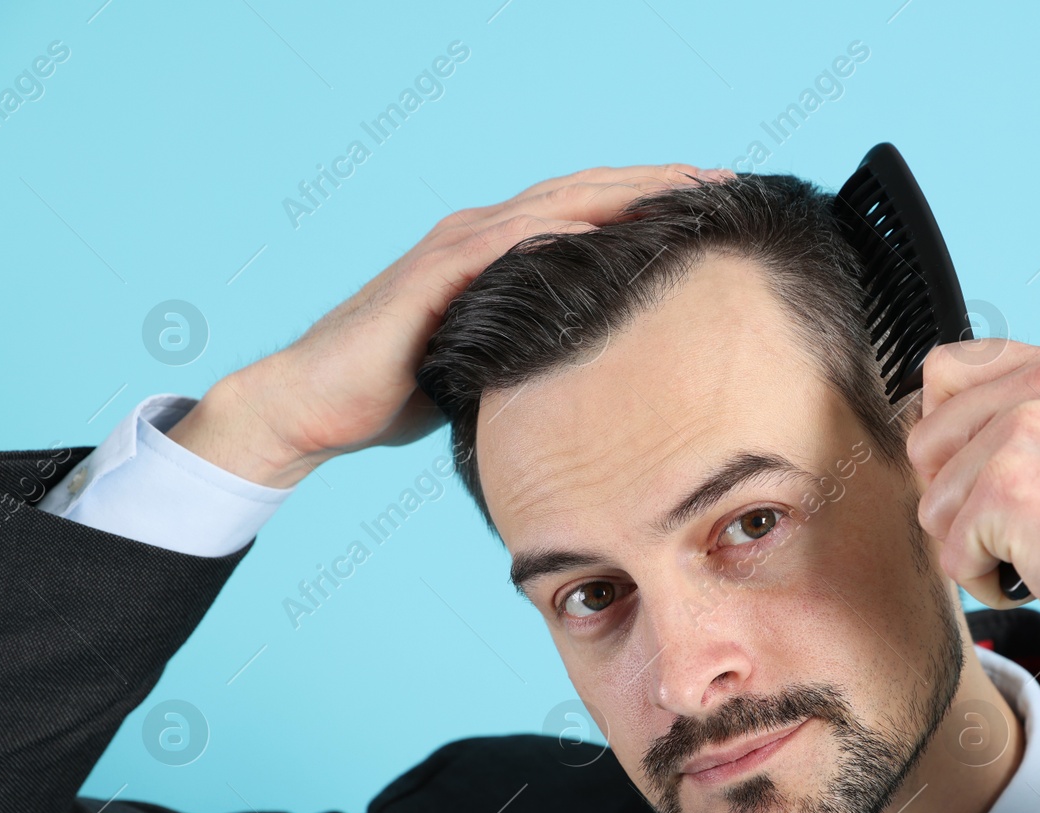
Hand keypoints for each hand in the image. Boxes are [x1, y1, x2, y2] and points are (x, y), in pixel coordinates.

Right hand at [168, 163, 732, 487]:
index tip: (711, 204)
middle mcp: (481, 236)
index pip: (586, 214)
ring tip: (682, 191)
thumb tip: (603, 379)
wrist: (317, 405)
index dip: (649, 205)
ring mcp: (455, 249)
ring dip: (620, 195)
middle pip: (583, 194)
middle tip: (722, 181)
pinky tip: (603, 229)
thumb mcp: (491, 366)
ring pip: (552, 206)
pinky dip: (554, 231)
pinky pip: (502, 245)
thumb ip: (538, 353)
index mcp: (499, 253)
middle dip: (654, 185)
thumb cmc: (400, 390)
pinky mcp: (432, 277)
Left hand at [907, 339, 1039, 706]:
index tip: (994, 477)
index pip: (946, 371)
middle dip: (957, 499)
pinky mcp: (1009, 490)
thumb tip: (936, 432)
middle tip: (1029, 524)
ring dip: (975, 546)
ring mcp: (1026, 433)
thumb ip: (1027, 417)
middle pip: (924, 441)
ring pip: (932, 504)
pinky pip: (949, 554)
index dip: (950, 437)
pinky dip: (988, 582)